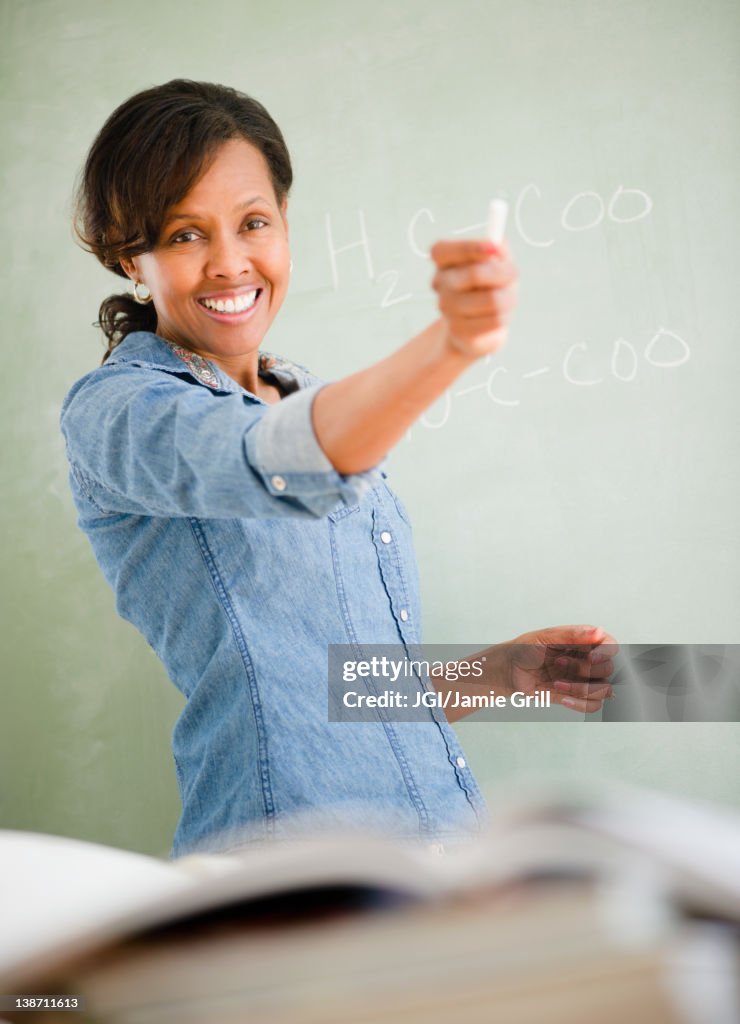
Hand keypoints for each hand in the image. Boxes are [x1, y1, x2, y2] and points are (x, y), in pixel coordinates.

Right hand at [430, 238, 518, 358]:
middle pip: (474, 275)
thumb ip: (498, 247)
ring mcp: (446, 308)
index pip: (442, 251)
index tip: (494, 249)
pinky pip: (494, 320)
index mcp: (443, 259)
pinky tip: (497, 316)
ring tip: (504, 300)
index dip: (470, 248)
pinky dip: (505, 317)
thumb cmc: (490, 287)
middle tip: (511, 277)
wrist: (482, 326)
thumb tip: (495, 247)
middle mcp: (439, 282)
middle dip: (502, 276)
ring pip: (492, 300)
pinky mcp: (459, 330)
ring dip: (508, 299)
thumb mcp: (499, 260)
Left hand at [500, 624, 618, 713]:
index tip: (591, 657)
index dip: (606, 653)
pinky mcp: (576, 696)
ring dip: (582, 689)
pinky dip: (580, 704)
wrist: (508, 671)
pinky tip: (562, 697)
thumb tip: (599, 631)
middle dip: (584, 670)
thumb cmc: (525, 649)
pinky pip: (593, 705)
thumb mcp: (545, 637)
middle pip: (608, 670)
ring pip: (605, 690)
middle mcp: (587, 660)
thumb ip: (572, 635)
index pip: (611, 646)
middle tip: (558, 663)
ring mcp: (583, 680)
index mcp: (583, 642)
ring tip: (557, 683)